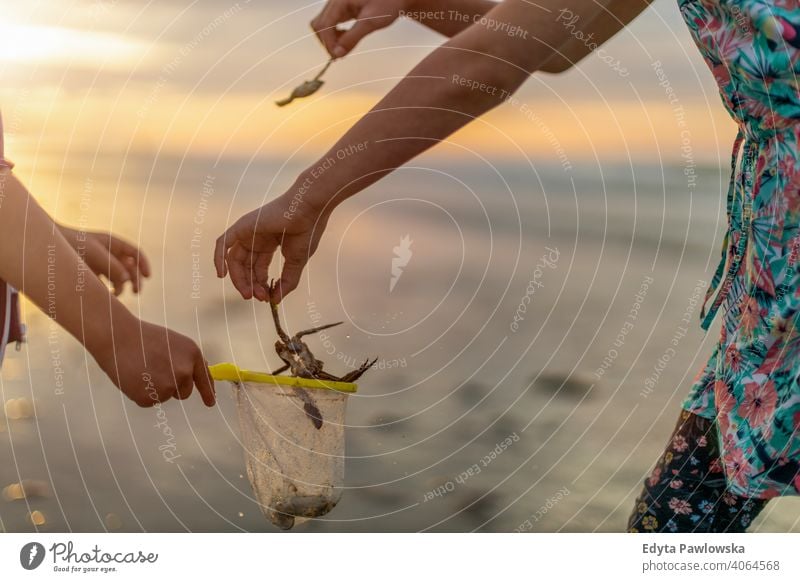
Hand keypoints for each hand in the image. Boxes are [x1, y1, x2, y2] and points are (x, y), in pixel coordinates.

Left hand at [58, 224, 150, 294]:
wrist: (46, 247)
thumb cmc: (70, 245)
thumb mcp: (94, 252)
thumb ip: (112, 265)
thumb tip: (127, 279)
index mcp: (113, 243)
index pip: (135, 254)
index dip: (144, 265)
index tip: (148, 277)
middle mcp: (110, 253)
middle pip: (130, 268)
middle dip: (135, 280)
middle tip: (136, 292)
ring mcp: (101, 264)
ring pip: (120, 278)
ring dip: (122, 287)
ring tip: (117, 296)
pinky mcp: (92, 274)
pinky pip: (106, 284)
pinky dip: (109, 291)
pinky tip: (106, 296)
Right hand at [91, 311, 215, 407]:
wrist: (118, 337)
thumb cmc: (143, 337)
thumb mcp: (173, 343)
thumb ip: (186, 359)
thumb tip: (192, 375)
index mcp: (193, 355)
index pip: (204, 378)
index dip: (208, 393)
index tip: (210, 403)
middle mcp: (184, 372)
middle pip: (184, 392)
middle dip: (172, 387)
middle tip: (154, 371)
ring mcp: (168, 386)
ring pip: (166, 396)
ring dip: (155, 389)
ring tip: (142, 370)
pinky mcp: (151, 397)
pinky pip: (150, 401)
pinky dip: (141, 393)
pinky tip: (134, 378)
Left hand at [214, 192, 328, 302]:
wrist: (308, 210)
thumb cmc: (306, 231)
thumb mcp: (296, 263)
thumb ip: (286, 282)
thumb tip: (275, 300)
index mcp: (269, 244)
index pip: (258, 268)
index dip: (261, 284)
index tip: (268, 298)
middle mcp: (256, 238)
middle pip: (245, 266)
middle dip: (249, 284)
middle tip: (256, 298)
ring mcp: (248, 232)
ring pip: (234, 259)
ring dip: (239, 278)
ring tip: (247, 293)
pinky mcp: (242, 226)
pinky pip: (223, 243)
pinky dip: (219, 258)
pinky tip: (222, 275)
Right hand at [311, 0, 410, 57]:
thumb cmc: (388, 3)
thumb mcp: (370, 23)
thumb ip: (352, 38)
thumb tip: (337, 54)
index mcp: (340, 1)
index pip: (324, 26)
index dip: (329, 44)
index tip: (338, 57)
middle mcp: (336, 0)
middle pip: (319, 25)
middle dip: (328, 42)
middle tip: (341, 53)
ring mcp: (338, 4)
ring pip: (323, 24)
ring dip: (331, 39)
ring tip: (345, 46)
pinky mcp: (343, 8)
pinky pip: (331, 22)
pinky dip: (335, 34)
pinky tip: (346, 38)